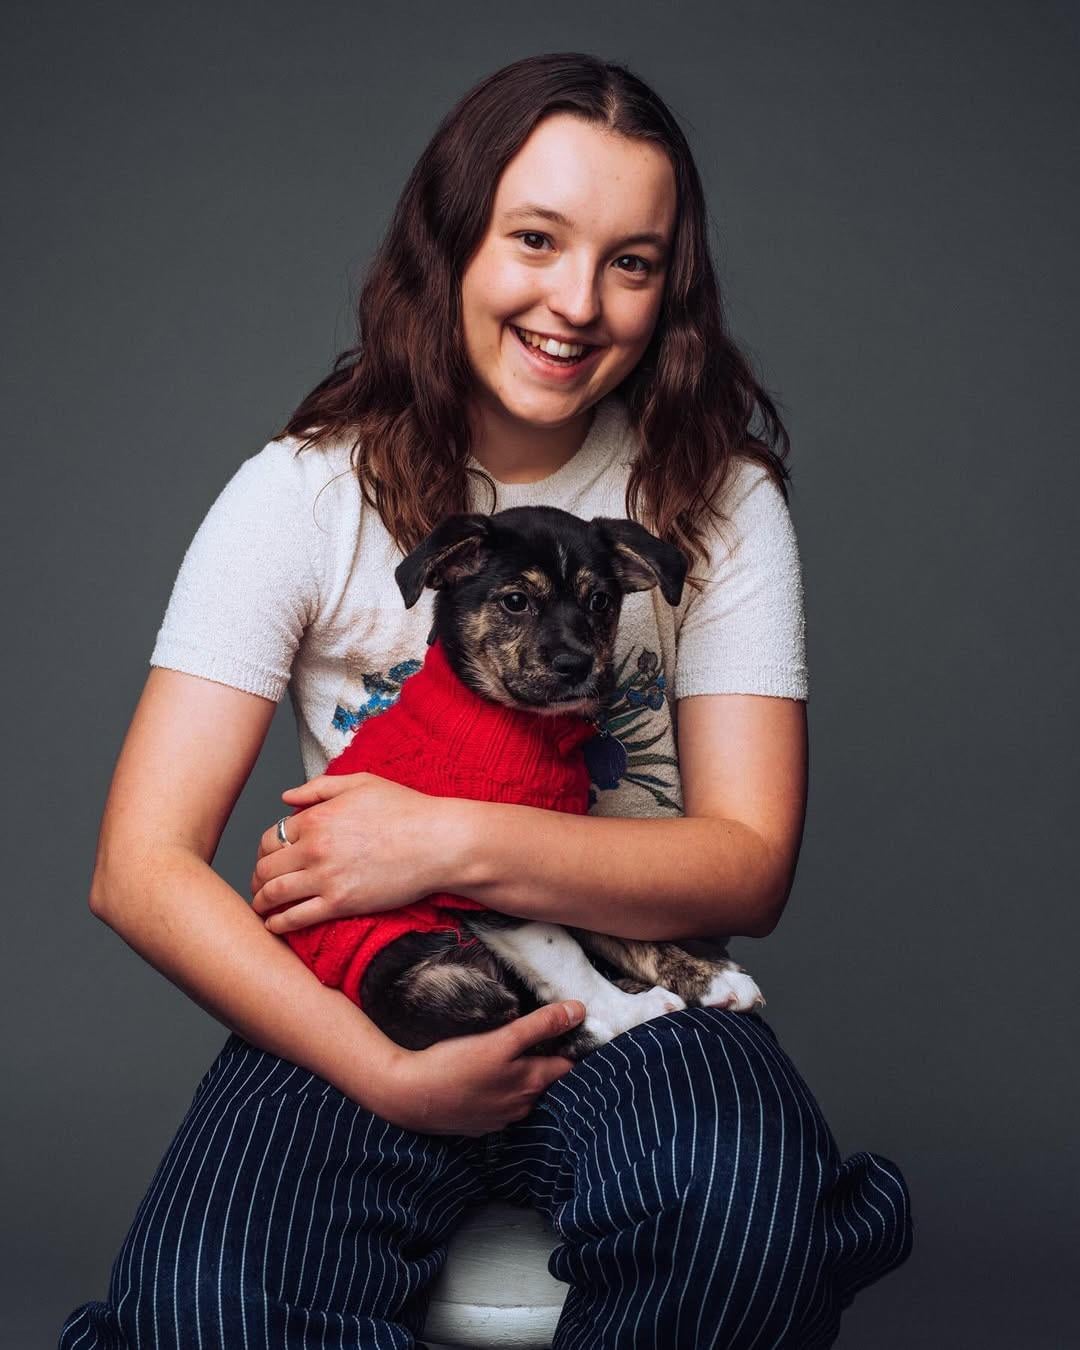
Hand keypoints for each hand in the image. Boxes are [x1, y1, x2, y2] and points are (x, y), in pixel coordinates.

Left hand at [250, 772, 460, 933]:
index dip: (265, 850)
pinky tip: (274, 924)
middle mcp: (314, 847)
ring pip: (273, 893)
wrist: (438, 842)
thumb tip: (285, 796)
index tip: (269, 859)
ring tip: (262, 906)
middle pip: (265, 867)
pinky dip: (278, 923)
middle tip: (259, 885)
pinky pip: (296, 917)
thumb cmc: (406, 809)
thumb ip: (319, 788)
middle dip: (258, 877)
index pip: (272, 837)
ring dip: (261, 902)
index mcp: (317, 817)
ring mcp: (325, 877)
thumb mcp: (361, 784)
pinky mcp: (340, 903)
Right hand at [373, 1001, 587, 1135]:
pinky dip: (499, 1090)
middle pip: (545, 1080)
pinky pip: (499, 1104)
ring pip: (522, 1093)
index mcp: (531, 1085)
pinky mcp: (478, 1123)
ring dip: (522, 1076)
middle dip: (547, 1060)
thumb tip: (579, 1011)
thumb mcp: (501, 1041)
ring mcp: (499, 1118)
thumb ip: (540, 1026)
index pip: (568, 1067)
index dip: (571, 1047)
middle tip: (541, 1036)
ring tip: (512, 1053)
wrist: (409, 1096)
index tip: (571, 1030)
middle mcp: (521, 1106)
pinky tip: (485, 1076)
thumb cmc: (455, 1065)